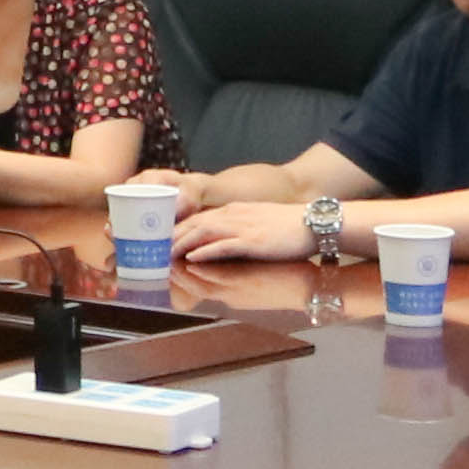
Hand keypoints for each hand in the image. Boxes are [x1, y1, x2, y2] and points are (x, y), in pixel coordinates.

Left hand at [175, 201, 312, 265]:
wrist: (315, 222)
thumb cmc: (290, 225)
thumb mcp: (258, 220)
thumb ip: (239, 226)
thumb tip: (223, 238)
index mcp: (235, 210)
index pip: (199, 216)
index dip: (179, 227)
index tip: (162, 238)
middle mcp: (234, 214)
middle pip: (195, 222)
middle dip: (172, 235)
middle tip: (154, 247)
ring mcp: (243, 226)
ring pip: (203, 231)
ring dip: (182, 243)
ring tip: (165, 254)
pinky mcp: (253, 240)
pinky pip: (223, 245)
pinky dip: (205, 250)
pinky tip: (191, 258)